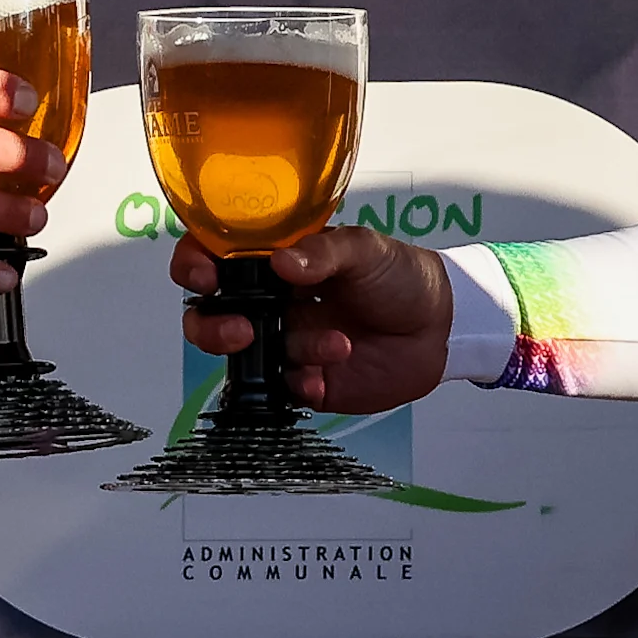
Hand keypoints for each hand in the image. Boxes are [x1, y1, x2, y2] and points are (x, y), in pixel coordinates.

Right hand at [173, 226, 455, 412]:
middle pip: (213, 316)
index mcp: (279, 261)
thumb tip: (281, 261)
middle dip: (213, 327)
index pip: (218, 257)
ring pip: (250, 356)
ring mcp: (288, 343)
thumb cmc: (400, 276)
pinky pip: (285, 388)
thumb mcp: (365, 249)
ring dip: (288, 352)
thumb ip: (324, 253)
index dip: (195, 264)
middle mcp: (274, 303)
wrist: (441, 326)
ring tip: (338, 344)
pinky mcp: (310, 381)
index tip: (202, 274)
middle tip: (241, 331)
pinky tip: (326, 377)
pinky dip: (300, 383)